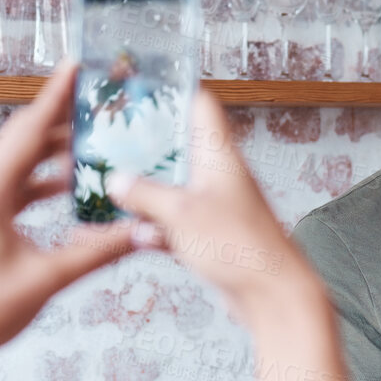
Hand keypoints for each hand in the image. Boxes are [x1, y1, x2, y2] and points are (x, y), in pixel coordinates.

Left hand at [0, 60, 138, 364]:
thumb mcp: (48, 279)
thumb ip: (98, 253)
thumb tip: (142, 232)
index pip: (28, 131)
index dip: (55, 97)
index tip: (76, 66)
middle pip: (24, 138)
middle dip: (59, 115)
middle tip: (93, 96)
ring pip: (21, 163)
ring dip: (54, 150)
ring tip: (91, 138)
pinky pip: (18, 187)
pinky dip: (44, 180)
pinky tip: (71, 185)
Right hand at [106, 88, 318, 321]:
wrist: (273, 296)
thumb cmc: (242, 247)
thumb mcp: (182, 214)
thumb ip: (145, 195)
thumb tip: (117, 181)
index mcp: (219, 156)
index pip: (201, 107)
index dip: (175, 90)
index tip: (145, 84)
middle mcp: (219, 177)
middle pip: (180, 149)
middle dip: (146, 146)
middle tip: (113, 138)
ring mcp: (215, 208)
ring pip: (173, 191)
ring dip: (143, 192)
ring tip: (108, 187)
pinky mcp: (211, 239)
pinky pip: (174, 227)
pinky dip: (152, 230)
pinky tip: (128, 236)